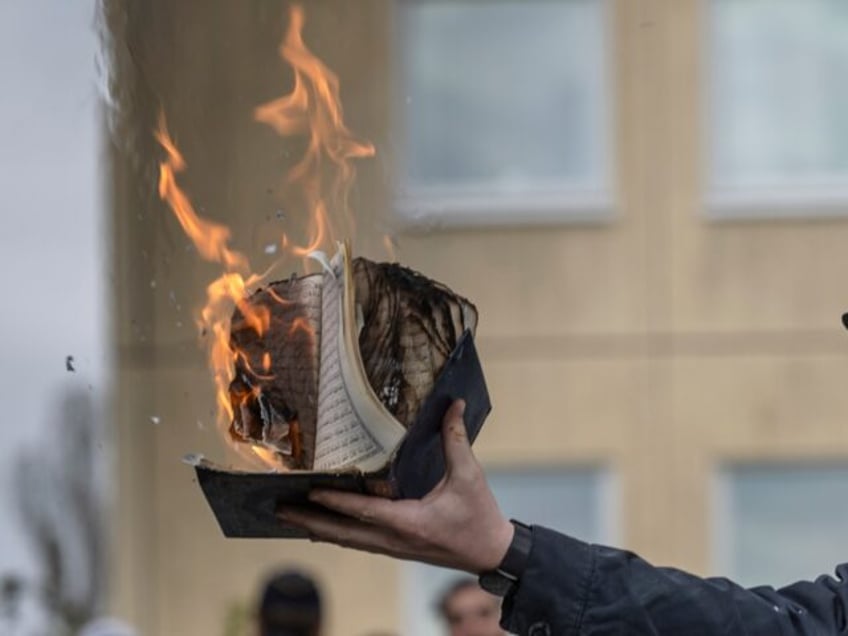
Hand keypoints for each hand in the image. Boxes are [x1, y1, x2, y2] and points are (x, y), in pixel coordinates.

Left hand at [277, 400, 514, 572]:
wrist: (491, 553)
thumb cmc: (480, 517)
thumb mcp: (469, 475)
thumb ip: (456, 439)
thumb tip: (454, 405)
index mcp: (410, 521)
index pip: (364, 510)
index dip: (335, 501)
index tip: (309, 490)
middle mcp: (395, 538)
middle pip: (343, 533)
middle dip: (310, 520)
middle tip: (279, 509)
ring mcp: (394, 547)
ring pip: (347, 540)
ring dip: (318, 528)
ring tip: (290, 517)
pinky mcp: (397, 548)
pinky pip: (358, 542)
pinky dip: (336, 535)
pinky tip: (322, 530)